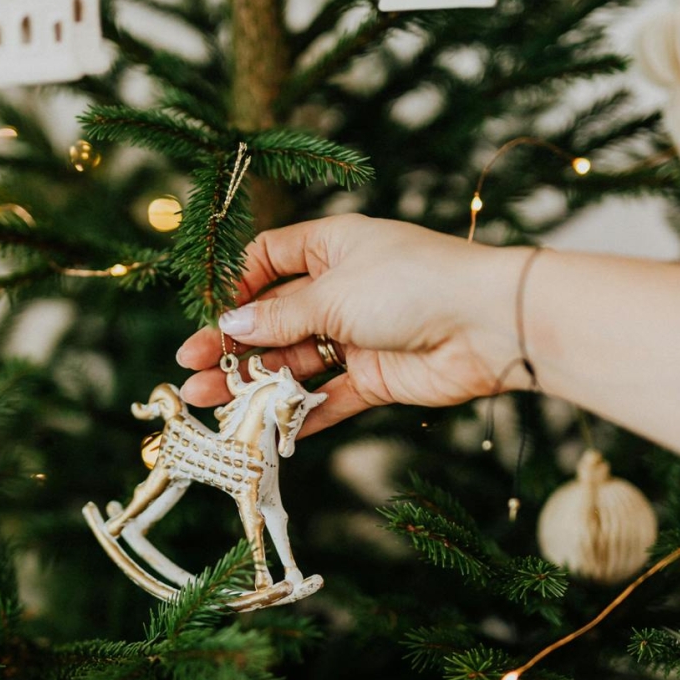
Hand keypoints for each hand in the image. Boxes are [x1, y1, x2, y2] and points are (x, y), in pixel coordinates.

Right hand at [176, 215, 531, 435]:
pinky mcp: (374, 378)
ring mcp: (357, 336)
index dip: (237, 286)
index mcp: (332, 248)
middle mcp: (341, 290)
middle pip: (273, 319)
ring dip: (253, 381)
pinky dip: (297, 414)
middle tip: (190, 368)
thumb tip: (230, 327)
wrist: (488, 325)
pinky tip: (262, 430)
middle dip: (232, 344)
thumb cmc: (413, 284)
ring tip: (210, 401)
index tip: (209, 314)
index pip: (269, 260)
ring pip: (294, 361)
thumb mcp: (334, 293)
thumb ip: (280, 318)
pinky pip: (327, 398)